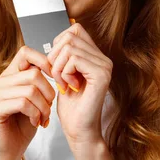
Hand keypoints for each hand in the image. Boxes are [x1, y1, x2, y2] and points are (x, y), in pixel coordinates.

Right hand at [0, 46, 55, 159]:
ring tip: (44, 118)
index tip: (56, 80)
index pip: (26, 52)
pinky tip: (36, 122)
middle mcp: (0, 81)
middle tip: (50, 108)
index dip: (45, 62)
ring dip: (44, 107)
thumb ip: (40, 80)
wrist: (12, 150)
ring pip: (30, 90)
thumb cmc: (26, 123)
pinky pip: (22, 103)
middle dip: (49, 93)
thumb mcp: (37, 98)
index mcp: (10, 75)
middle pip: (33, 74)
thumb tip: (56, 64)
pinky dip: (35, 114)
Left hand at [47, 22, 112, 153]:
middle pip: (69, 36)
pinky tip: (69, 87)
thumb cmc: (70, 106)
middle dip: (55, 56)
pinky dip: (64, 73)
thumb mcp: (63, 74)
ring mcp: (105, 66)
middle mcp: (103, 59)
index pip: (74, 29)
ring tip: (62, 84)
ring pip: (69, 47)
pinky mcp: (101, 75)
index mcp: (96, 56)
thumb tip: (57, 37)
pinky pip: (74, 59)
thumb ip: (64, 55)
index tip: (56, 65)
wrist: (79, 131)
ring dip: (58, 67)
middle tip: (57, 77)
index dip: (58, 44)